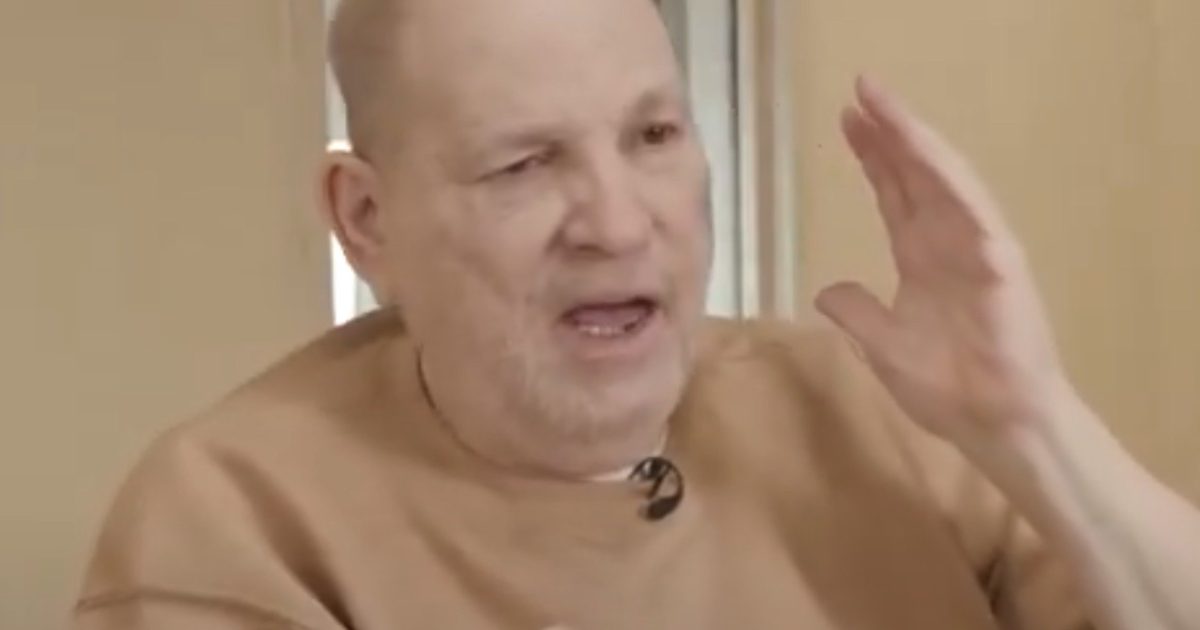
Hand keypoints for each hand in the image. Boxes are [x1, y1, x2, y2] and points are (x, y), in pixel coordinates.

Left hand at [816, 77, 1077, 448]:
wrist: (995, 424)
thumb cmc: (948, 386)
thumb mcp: (882, 344)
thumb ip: (856, 312)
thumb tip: (826, 290)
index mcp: (922, 256)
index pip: (894, 193)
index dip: (872, 158)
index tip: (847, 120)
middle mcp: (950, 243)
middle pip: (918, 175)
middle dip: (891, 132)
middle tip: (862, 89)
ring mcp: (979, 252)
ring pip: (948, 184)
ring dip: (920, 145)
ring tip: (890, 109)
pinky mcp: (1003, 271)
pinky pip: (980, 221)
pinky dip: (958, 193)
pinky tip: (933, 163)